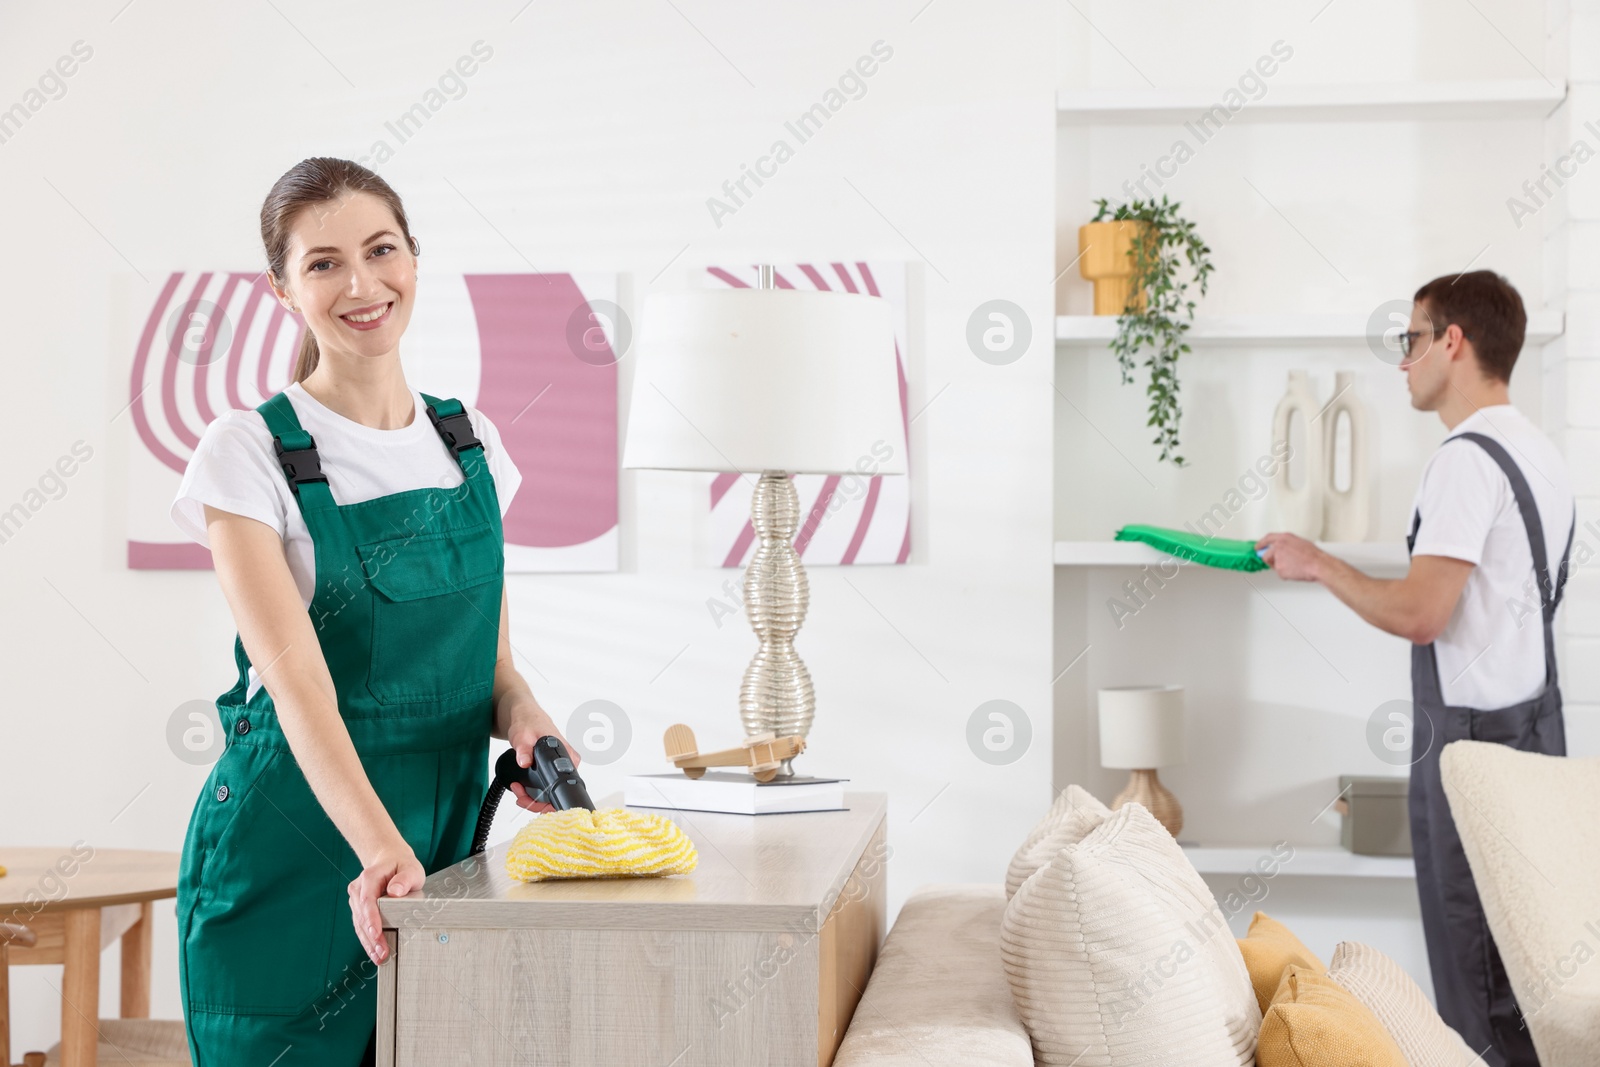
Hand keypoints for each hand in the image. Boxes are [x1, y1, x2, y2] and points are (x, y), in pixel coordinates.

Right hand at [348, 842, 424, 965]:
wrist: (390, 860)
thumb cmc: (401, 866)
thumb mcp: (411, 868)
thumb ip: (405, 878)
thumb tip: (395, 891)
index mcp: (370, 876)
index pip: (367, 899)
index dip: (371, 918)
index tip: (376, 933)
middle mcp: (359, 888)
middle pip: (362, 916)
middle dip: (372, 937)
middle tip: (382, 953)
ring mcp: (356, 899)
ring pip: (359, 924)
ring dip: (368, 943)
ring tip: (380, 958)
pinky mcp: (358, 908)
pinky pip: (361, 926)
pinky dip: (367, 940)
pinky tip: (374, 953)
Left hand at [502, 699, 580, 813]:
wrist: (525, 717)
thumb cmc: (529, 722)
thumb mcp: (523, 735)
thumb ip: (524, 749)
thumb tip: (525, 761)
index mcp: (568, 756)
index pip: (566, 789)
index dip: (547, 802)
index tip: (531, 800)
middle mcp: (569, 764)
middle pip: (558, 797)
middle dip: (536, 802)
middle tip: (520, 797)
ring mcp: (562, 768)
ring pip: (551, 796)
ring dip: (532, 798)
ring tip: (518, 789)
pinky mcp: (554, 770)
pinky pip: (547, 789)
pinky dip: (533, 792)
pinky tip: (522, 787)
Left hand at [1255, 532, 1323, 581]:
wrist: (1318, 565)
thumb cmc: (1313, 555)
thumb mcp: (1299, 543)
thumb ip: (1287, 545)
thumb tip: (1281, 550)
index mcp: (1284, 538)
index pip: (1268, 539)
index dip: (1261, 544)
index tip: (1257, 548)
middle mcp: (1278, 546)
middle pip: (1266, 556)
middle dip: (1271, 561)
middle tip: (1282, 564)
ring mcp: (1278, 557)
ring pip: (1274, 566)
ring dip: (1281, 568)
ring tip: (1295, 566)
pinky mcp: (1279, 568)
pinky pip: (1280, 574)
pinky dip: (1286, 574)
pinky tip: (1296, 571)